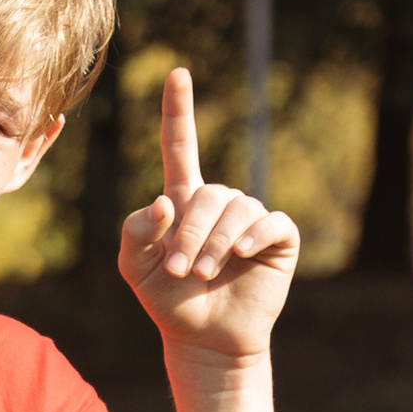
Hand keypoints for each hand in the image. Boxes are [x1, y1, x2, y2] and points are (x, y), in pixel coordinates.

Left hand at [119, 70, 298, 362]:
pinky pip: (271, 223)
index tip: (177, 73)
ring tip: (201, 274)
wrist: (203, 339)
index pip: (180, 145)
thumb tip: (165, 202)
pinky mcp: (278, 238)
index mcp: (184, 200)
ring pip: (237, 210)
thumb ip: (134, 230)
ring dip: (216, 243)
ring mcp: (251, 218)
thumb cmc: (167, 300)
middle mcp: (219, 202)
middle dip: (190, 233)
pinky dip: (253, 236)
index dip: (178, 110)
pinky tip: (241, 254)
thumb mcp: (134, 266)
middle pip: (207, 195)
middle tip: (179, 269)